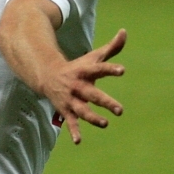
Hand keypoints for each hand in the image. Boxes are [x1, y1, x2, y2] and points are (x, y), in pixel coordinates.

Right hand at [42, 29, 125, 143]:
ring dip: (92, 118)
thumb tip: (125, 31)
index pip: (99, 69)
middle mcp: (78, 85)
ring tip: (105, 124)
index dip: (110, 69)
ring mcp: (71, 98)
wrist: (48, 76)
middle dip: (105, 102)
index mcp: (85, 71)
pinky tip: (78, 141)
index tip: (122, 71)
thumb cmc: (78, 67)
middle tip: (120, 111)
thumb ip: (111, 47)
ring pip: (82, 110)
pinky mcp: (66, 109)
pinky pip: (70, 122)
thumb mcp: (93, 57)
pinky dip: (74, 131)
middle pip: (93, 94)